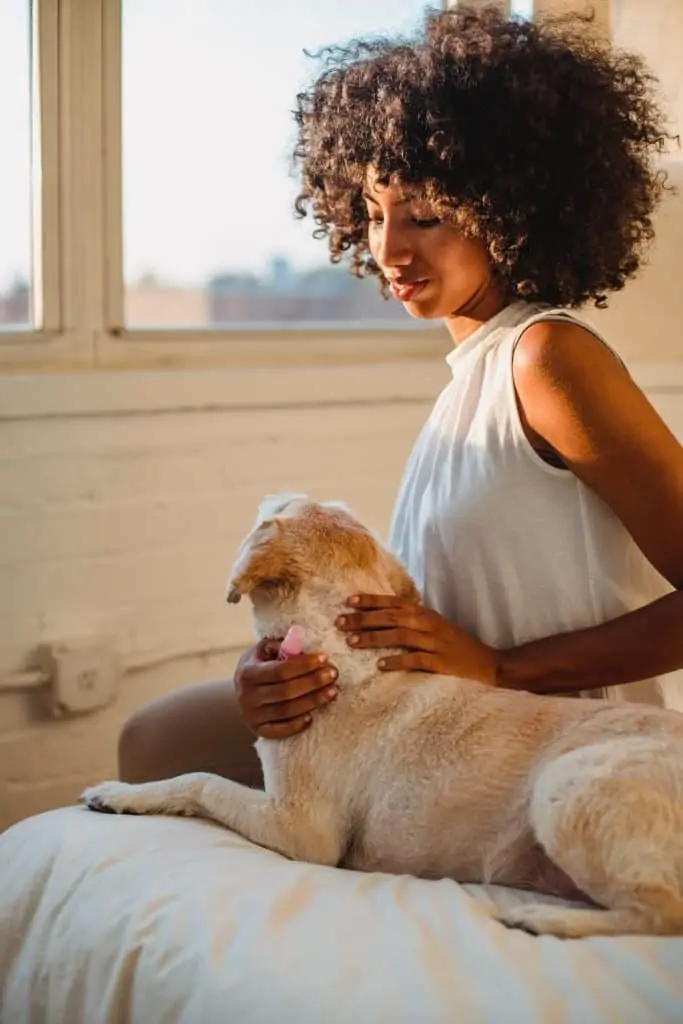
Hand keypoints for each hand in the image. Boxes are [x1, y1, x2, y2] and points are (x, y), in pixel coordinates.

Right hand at [234, 640, 338, 738]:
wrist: (240, 691)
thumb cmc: (257, 665)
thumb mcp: (262, 650)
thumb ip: (280, 645)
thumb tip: (303, 641)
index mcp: (248, 673)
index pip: (280, 670)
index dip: (304, 665)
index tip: (324, 658)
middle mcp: (247, 696)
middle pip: (286, 692)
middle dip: (313, 682)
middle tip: (333, 674)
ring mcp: (251, 715)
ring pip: (287, 712)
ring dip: (312, 702)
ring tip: (332, 692)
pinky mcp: (258, 730)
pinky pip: (280, 731)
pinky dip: (297, 725)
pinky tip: (312, 716)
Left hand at [336, 595, 496, 683]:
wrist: (489, 664)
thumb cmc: (457, 646)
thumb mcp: (435, 627)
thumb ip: (412, 621)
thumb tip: (381, 618)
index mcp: (426, 614)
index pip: (394, 603)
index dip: (371, 601)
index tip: (349, 601)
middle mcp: (429, 624)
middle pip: (391, 617)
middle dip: (363, 619)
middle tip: (339, 622)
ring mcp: (436, 643)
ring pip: (399, 635)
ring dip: (373, 638)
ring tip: (351, 641)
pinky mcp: (441, 663)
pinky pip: (415, 660)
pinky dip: (397, 661)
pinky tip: (380, 665)